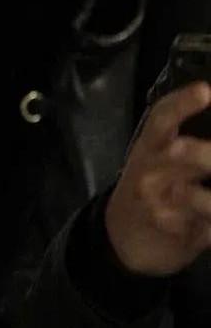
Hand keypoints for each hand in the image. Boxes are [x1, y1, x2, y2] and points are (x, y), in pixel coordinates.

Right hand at [105, 82, 210, 275]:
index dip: (182, 103)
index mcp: (150, 146)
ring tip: (203, 195)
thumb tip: (210, 106)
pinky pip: (197, 222)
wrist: (123, 237)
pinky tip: (209, 222)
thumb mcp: (162, 163)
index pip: (162, 117)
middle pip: (176, 153)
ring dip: (206, 199)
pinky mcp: (167, 228)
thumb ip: (192, 151)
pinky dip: (210, 222)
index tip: (205, 90)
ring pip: (190, 196)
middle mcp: (148, 169)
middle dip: (198, 154)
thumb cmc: (152, 191)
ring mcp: (155, 201)